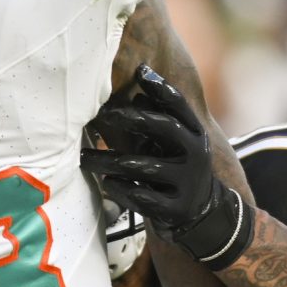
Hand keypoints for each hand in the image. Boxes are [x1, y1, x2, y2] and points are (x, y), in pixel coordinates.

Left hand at [82, 65, 250, 268]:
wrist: (201, 215)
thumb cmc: (175, 169)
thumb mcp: (173, 144)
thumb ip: (156, 122)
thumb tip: (133, 91)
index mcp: (195, 134)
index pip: (179, 105)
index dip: (161, 87)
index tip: (140, 71)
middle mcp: (196, 155)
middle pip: (164, 127)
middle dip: (132, 117)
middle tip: (103, 114)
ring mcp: (188, 183)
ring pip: (144, 166)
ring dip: (110, 161)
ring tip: (85, 158)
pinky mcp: (176, 209)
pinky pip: (142, 197)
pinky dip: (121, 190)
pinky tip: (106, 184)